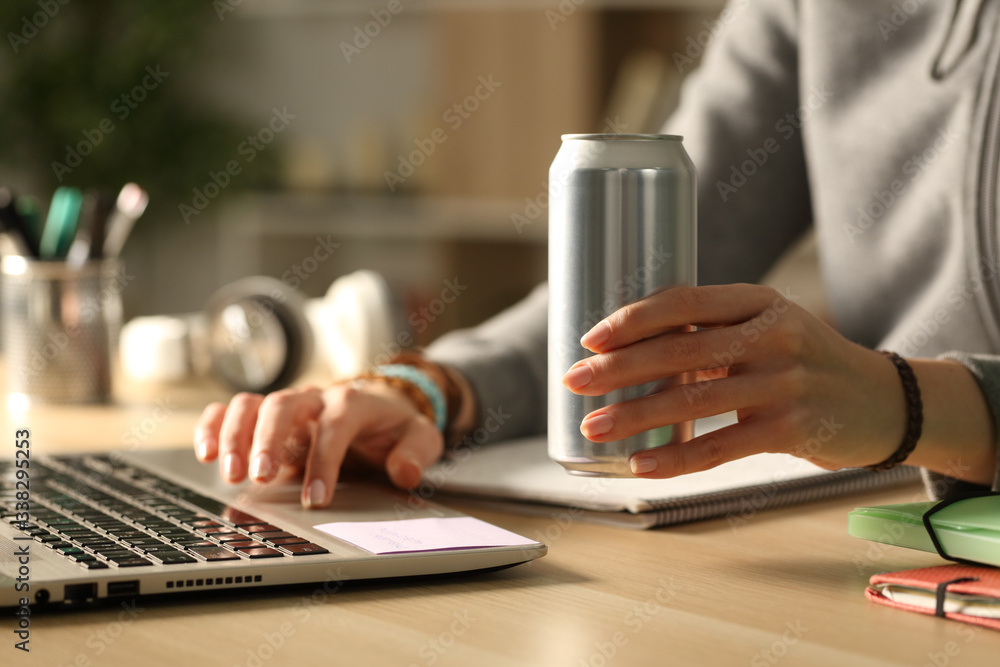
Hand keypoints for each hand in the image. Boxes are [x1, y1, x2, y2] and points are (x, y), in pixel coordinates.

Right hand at [193, 381, 444, 507]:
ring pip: (253, 404)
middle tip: (259, 478)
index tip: (316, 499)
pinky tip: (205, 454)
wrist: (382, 406)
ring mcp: (288, 405)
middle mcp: (315, 398)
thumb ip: (417, 452)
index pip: (335, 424)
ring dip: (236, 435)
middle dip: (268, 440)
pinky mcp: (266, 416)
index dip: (324, 460)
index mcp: (354, 402)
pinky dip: (213, 426)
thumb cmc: (395, 425)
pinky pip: (232, 409)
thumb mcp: (421, 436)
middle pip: (284, 405)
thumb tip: (404, 473)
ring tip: (230, 473)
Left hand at [562, 284, 906, 477]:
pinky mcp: (792, 429)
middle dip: (619, 366)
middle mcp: (773, 335)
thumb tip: (631, 352)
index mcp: (759, 301)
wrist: (885, 402)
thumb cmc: (805, 362)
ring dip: (635, 415)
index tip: (590, 337)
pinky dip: (676, 458)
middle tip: (574, 380)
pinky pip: (721, 446)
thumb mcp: (768, 328)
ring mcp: (784, 382)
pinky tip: (640, 464)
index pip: (684, 301)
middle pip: (680, 348)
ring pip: (693, 398)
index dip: (632, 318)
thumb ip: (711, 333)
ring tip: (593, 426)